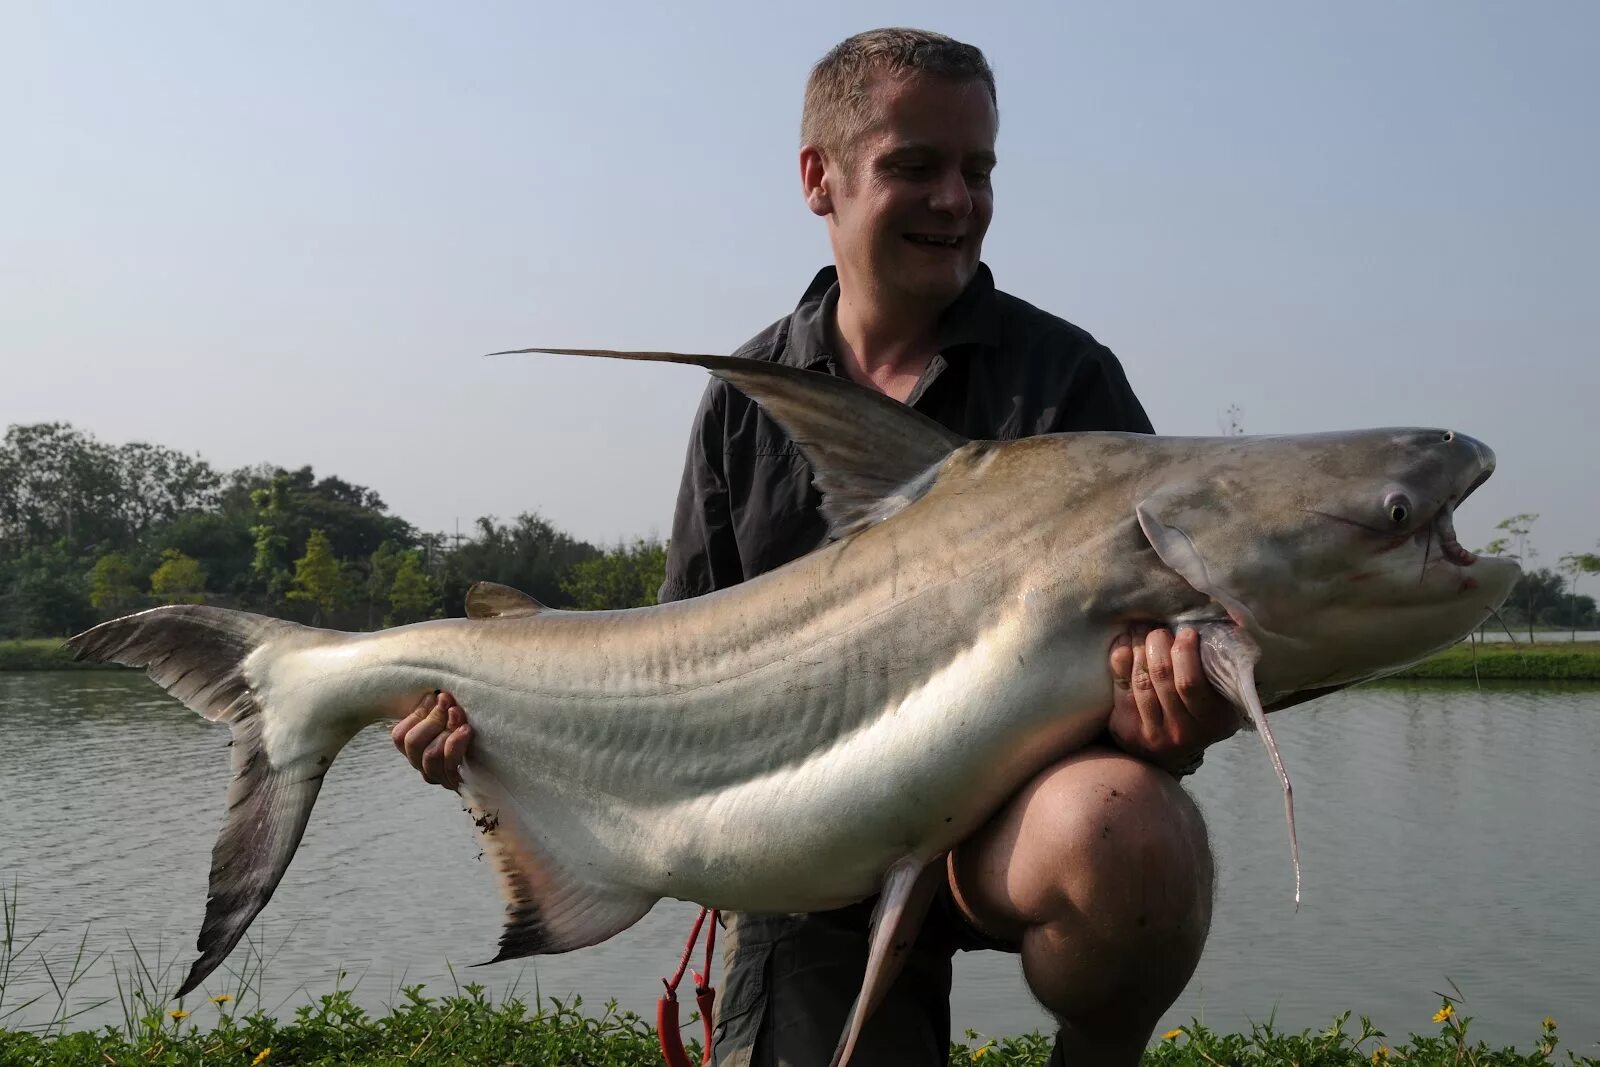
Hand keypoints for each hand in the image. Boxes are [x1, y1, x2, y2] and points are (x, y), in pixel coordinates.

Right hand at [391, 689, 473, 790]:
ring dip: (446, 731)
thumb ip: (441, 707)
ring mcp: (439, 777)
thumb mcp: (453, 717)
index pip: (400, 736)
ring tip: (461, 717)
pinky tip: (466, 730)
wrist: (499, 762)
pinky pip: (450, 765)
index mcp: (417, 748)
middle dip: (433, 719)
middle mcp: (423, 765)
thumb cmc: (474, 731)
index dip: (418, 713)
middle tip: (452, 705)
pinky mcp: (456, 783)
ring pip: (430, 755)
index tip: (438, 696)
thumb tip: (437, 693)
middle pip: (412, 743)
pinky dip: (456, 744)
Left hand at [1107, 626, 1239, 773]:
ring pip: (1139, 679)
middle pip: (1161, 675)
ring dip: (1137, 646)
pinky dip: (1120, 659)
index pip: (1190, 682)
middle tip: (1159, 629)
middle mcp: (1180, 731)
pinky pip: (1119, 686)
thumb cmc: (1203, 713)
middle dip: (1157, 643)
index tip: (1186, 631)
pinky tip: (1125, 644)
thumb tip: (1229, 622)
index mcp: (1210, 721)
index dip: (1184, 651)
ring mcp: (1150, 733)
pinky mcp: (1124, 729)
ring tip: (1141, 629)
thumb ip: (1223, 669)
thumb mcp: (1224, 699)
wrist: (1173, 754)